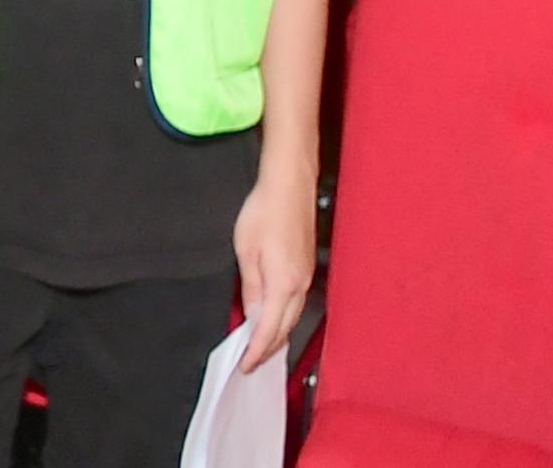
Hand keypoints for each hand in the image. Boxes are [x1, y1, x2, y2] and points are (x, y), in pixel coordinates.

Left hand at [231, 164, 315, 371]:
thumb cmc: (264, 213)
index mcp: (283, 284)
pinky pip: (294, 302)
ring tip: (259, 346)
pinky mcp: (305, 268)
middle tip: (250, 363)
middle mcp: (300, 286)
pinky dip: (282, 316)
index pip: (270, 330)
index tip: (246, 365)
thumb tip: (251, 316)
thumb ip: (250, 288)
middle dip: (268, 348)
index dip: (257, 351)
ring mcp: (305, 277)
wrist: (288, 187)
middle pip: (285, 328)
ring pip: (291, 316)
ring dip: (276, 333)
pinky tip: (271, 316)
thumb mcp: (246, 251)